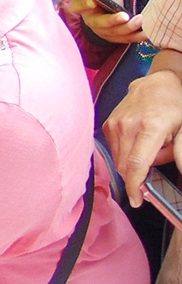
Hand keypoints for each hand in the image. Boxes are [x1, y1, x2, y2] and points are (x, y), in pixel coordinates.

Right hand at [61, 0, 146, 43]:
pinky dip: (136, 36)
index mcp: (85, 8)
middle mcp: (93, 22)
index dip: (83, 5)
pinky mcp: (116, 39)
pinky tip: (146, 32)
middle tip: (125, 16)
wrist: (111, 13)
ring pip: (115, 33)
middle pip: (100, 23)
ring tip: (140, 19)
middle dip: (113, 21)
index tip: (92, 2)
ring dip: (128, 28)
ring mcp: (104, 32)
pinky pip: (126, 40)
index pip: (78, 7)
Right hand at [104, 69, 181, 204]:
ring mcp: (114, 123)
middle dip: (138, 174)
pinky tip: (139, 141)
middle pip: (125, 165)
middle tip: (155, 164)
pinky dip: (126, 152)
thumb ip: (180, 152)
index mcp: (150, 127)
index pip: (136, 164)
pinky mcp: (108, 124)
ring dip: (132, 163)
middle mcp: (127, 126)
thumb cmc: (177, 104)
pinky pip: (115, 149)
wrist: (159, 82)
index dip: (135, 186)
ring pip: (118, 159)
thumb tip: (179, 174)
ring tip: (150, 148)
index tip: (137, 201)